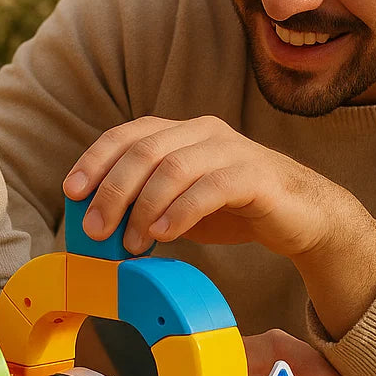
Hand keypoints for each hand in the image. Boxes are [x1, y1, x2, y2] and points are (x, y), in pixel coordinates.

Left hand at [63, 116, 375, 337]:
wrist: (303, 217)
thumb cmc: (234, 209)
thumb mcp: (178, 204)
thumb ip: (143, 204)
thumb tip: (95, 225)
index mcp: (179, 132)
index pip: (127, 135)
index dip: (95, 160)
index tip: (72, 192)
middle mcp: (202, 131)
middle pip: (143, 151)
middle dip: (111, 191)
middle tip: (95, 230)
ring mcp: (230, 150)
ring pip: (172, 167)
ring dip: (142, 208)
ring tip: (130, 243)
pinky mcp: (255, 176)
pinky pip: (210, 188)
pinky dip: (179, 212)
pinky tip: (163, 234)